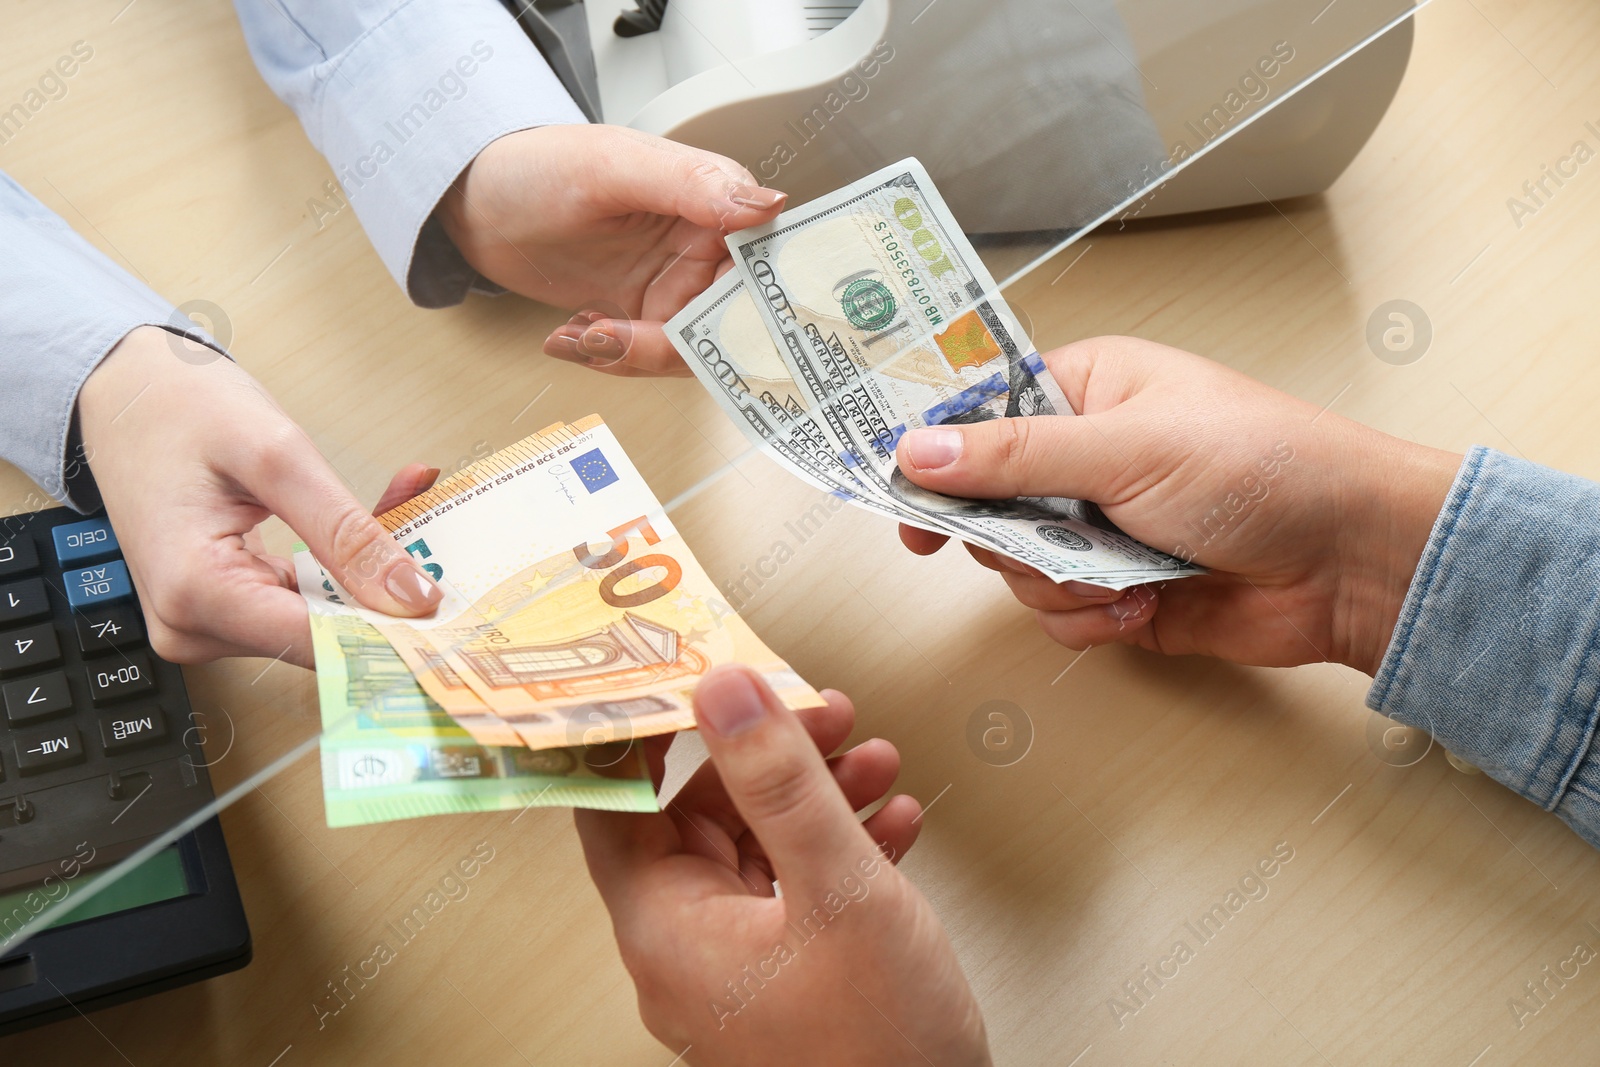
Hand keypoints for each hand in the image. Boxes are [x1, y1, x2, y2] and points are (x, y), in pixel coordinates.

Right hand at [76, 326, 442, 665]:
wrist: (125, 393)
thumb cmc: (178, 409)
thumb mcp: (276, 455)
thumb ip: (346, 531)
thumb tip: (409, 596)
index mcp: (195, 593)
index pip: (318, 644)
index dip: (392, 632)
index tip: (453, 614)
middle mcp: (193, 625)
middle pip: (324, 633)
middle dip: (388, 584)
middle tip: (439, 527)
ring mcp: (205, 622)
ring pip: (322, 614)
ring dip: (370, 564)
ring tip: (404, 497)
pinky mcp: (223, 608)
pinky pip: (304, 597)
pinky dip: (343, 559)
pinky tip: (375, 512)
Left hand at [439, 125, 786, 375]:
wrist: (478, 202)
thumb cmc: (538, 166)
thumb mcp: (614, 167)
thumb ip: (692, 185)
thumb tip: (766, 205)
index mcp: (716, 203)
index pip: (765, 267)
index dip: (750, 309)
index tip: (707, 332)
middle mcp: (706, 248)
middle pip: (731, 324)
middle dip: (673, 346)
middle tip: (612, 337)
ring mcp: (676, 286)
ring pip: (691, 352)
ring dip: (632, 357)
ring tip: (581, 333)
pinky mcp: (645, 316)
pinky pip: (650, 359)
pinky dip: (611, 359)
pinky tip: (572, 334)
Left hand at [575, 665, 988, 1066]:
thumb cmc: (881, 1055)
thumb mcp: (839, 891)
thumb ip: (779, 782)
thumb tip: (724, 689)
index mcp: (665, 928)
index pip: (615, 802)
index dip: (649, 732)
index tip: (692, 675)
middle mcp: (684, 950)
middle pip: (699, 817)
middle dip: (767, 756)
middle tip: (824, 712)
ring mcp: (734, 972)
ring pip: (756, 850)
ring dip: (815, 796)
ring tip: (875, 758)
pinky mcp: (782, 986)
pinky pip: (794, 894)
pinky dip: (837, 849)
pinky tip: (890, 823)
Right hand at [894, 336, 1461, 674]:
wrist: (1353, 563)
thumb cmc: (1267, 469)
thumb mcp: (1128, 446)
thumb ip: (1014, 455)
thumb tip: (913, 452)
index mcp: (1086, 389)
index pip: (977, 416)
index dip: (935, 458)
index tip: (903, 500)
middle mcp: (1085, 458)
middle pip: (984, 503)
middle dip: (1012, 536)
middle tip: (1052, 537)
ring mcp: (1101, 529)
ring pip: (1014, 568)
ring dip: (1061, 583)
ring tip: (1125, 575)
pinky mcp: (1119, 593)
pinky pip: (1057, 615)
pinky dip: (1092, 619)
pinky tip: (1145, 605)